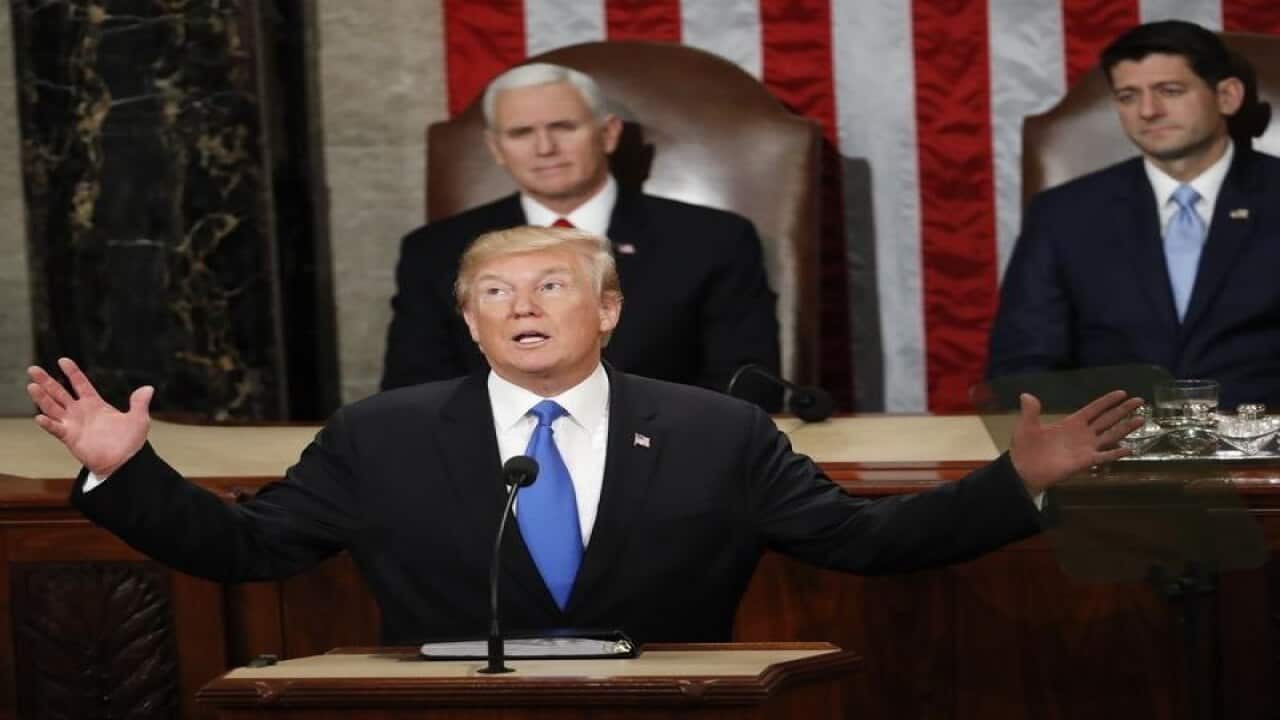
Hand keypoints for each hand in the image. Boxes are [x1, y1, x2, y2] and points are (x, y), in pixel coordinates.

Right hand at [27, 358, 152, 477]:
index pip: (80, 384)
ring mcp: (73, 424)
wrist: (124, 462)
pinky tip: (40, 417)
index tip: (62, 360)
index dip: (72, 372)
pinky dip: (48, 423)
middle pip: (59, 393)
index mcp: (95, 404)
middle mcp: (80, 412)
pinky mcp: (70, 438)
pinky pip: (56, 429)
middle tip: (33, 370)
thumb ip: (139, 403)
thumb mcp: (138, 419)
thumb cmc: (130, 442)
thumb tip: (148, 388)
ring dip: (42, 398)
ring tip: (31, 386)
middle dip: (46, 381)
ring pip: (52, 407)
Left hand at [1009, 390, 1144, 493]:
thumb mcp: (1027, 426)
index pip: (1094, 409)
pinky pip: (1104, 456)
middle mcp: (1082, 434)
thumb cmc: (1026, 448)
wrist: (1024, 471)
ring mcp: (1085, 448)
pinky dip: (1115, 453)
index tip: (1122, 393)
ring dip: (1126, 428)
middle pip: (1107, 419)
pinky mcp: (1085, 462)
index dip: (1107, 401)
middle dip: (1123, 410)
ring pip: (1110, 435)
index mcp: (1071, 423)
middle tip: (1140, 400)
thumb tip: (1025, 395)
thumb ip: (1031, 411)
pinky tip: (1129, 449)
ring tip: (1142, 419)